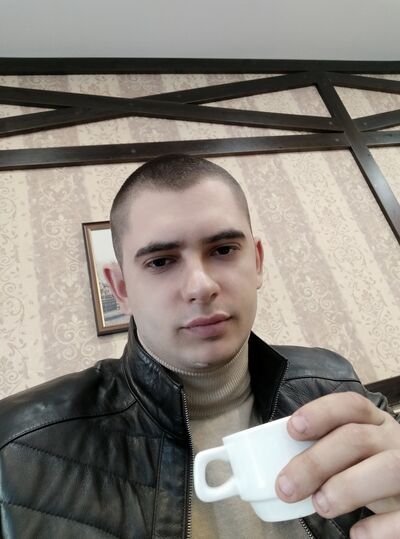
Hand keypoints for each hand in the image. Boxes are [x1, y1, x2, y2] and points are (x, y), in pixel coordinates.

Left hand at [275, 392, 399, 538]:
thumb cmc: (370, 470)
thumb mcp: (353, 454)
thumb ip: (326, 452)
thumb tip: (282, 470)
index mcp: (375, 422)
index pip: (351, 405)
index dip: (321, 413)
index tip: (292, 429)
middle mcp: (394, 440)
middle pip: (357, 438)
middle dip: (317, 461)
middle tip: (287, 486)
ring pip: (387, 468)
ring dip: (347, 487)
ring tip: (320, 505)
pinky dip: (380, 527)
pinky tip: (358, 534)